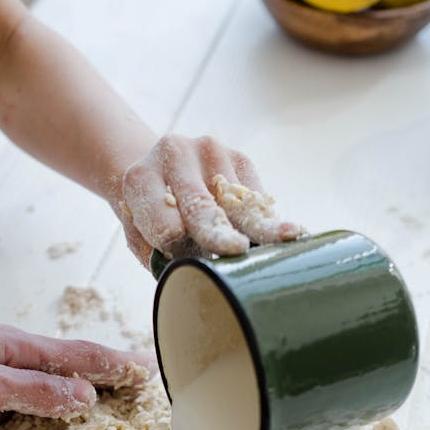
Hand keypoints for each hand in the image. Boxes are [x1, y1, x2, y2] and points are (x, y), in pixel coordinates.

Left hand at [0, 317, 153, 429]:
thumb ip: (28, 389)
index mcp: (2, 348)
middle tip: (138, 395)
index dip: (113, 366)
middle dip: (101, 383)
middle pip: (60, 374)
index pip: (73, 356)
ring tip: (104, 418)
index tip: (149, 374)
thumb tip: (85, 395)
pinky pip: (10, 422)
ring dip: (72, 407)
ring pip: (37, 399)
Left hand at [118, 135, 303, 264]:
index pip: (164, 224)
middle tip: (236, 250)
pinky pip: (256, 196)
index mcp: (139, 179)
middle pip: (199, 206)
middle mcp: (174, 155)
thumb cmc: (151, 217)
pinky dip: (268, 219)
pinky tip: (287, 233)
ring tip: (290, 236)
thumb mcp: (140, 236)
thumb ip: (158, 256)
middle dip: (218, 232)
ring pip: (237, 201)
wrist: (158, 169)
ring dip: (260, 226)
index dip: (177, 249)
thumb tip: (197, 278)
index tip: (185, 261)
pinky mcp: (239, 157)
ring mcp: (210, 151)